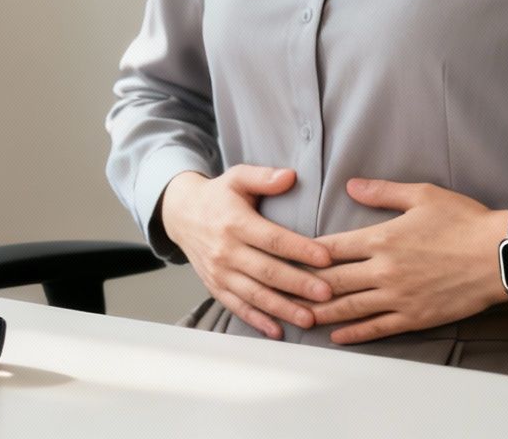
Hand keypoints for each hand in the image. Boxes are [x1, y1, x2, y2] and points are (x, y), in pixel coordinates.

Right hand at [159, 165, 334, 339]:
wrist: (180, 214)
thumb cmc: (217, 196)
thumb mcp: (237, 178)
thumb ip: (264, 177)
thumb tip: (290, 177)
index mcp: (235, 223)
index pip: (273, 239)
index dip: (300, 249)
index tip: (326, 257)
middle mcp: (226, 250)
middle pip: (267, 271)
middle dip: (299, 284)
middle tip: (327, 293)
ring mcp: (219, 272)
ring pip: (255, 294)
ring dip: (283, 308)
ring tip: (309, 318)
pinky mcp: (215, 286)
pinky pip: (237, 307)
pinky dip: (257, 321)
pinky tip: (277, 330)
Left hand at [301, 178, 507, 344]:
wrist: (499, 255)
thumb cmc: (464, 221)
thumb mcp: (422, 195)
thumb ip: (382, 192)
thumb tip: (350, 186)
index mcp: (382, 238)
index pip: (332, 247)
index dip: (306, 253)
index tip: (286, 255)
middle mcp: (384, 270)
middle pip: (333, 280)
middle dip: (304, 286)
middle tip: (281, 291)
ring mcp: (398, 296)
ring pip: (349, 307)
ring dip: (321, 312)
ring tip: (298, 316)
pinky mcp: (414, 316)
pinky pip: (377, 327)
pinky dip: (354, 333)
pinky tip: (336, 336)